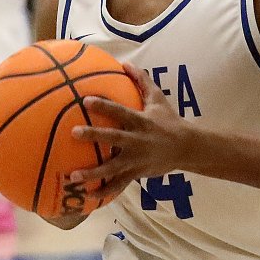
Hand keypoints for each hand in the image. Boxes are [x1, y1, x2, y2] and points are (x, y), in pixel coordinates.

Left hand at [67, 64, 189, 200]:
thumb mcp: (158, 98)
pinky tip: (86, 196)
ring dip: (92, 173)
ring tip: (73, 176)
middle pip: (112, 138)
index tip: (85, 100)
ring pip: (112, 168)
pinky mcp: (136, 173)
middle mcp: (136, 140)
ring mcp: (136, 159)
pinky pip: (118, 185)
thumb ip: (142, 81)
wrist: (186, 148)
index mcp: (140, 121)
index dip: (104, 106)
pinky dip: (103, 192)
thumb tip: (125, 63)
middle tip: (73, 133)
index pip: (120, 112)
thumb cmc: (169, 120)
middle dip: (93, 136)